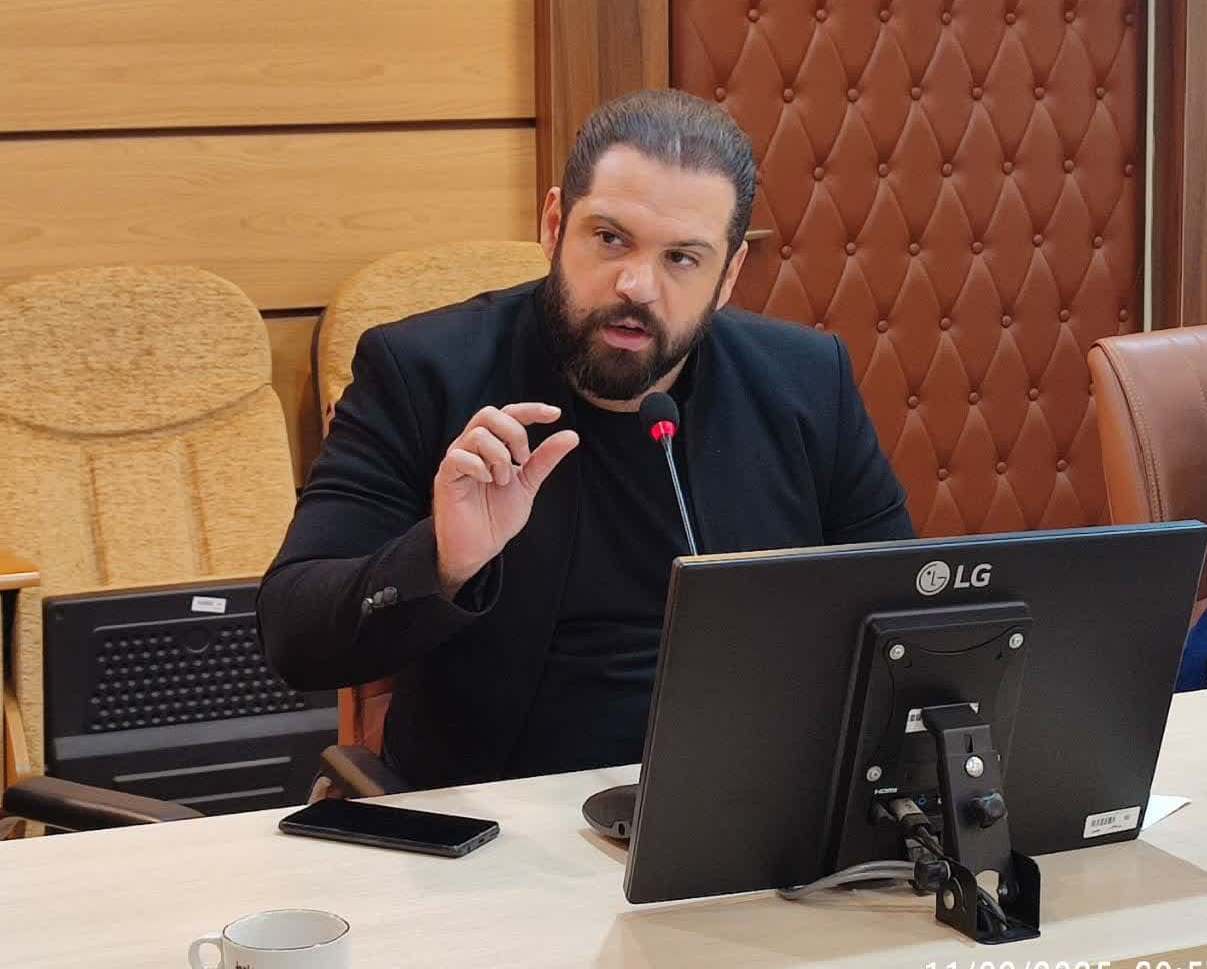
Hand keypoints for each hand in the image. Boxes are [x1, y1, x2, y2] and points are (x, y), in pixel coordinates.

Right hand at [433, 403, 578, 597]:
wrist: (480, 546)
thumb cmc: (497, 514)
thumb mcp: (528, 483)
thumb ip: (545, 459)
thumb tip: (571, 435)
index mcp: (491, 444)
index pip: (509, 414)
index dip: (531, 410)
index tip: (556, 414)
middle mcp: (472, 446)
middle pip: (489, 414)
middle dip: (514, 433)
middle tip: (523, 459)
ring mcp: (457, 459)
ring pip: (477, 435)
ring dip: (499, 457)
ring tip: (503, 481)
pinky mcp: (446, 476)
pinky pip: (458, 457)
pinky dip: (479, 466)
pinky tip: (487, 482)